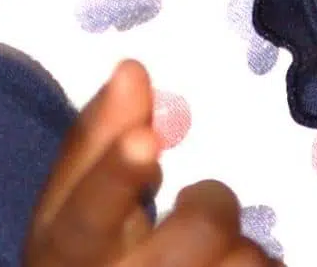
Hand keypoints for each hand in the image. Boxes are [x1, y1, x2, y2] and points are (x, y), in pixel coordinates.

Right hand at [24, 60, 279, 266]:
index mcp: (69, 251)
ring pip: (246, 259)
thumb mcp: (74, 205)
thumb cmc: (91, 253)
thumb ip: (98, 140)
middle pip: (196, 232)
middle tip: (192, 203)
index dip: (116, 177)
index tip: (144, 138)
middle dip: (210, 203)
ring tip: (212, 260)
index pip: (87, 217)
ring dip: (242, 250)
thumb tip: (131, 68)